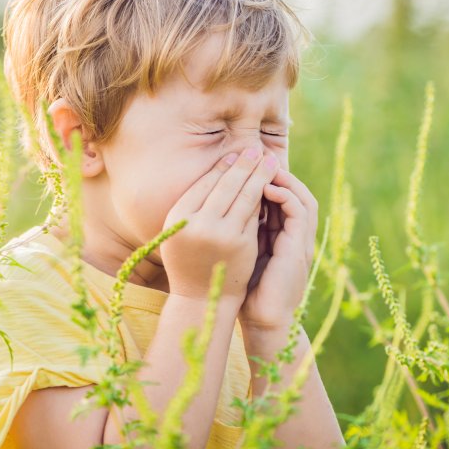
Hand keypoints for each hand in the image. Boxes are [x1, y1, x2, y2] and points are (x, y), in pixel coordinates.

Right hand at [160, 148, 280, 303]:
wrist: (200, 299)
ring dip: (259, 175)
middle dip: (244, 164)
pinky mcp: (242, 244)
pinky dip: (263, 198)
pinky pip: (254, 214)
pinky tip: (271, 185)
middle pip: (226, 185)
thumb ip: (194, 205)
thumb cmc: (188, 260)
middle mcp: (198, 223)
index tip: (235, 154)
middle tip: (256, 149)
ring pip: (244, 196)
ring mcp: (222, 234)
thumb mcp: (180, 231)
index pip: (205, 183)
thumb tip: (220, 168)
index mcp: (177, 217)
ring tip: (269, 161)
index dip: (222, 167)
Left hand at [239, 167, 317, 332]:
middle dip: (276, 172)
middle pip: (295, 192)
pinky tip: (266, 188)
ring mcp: (301, 242)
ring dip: (284, 179)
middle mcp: (295, 236)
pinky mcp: (300, 248)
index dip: (266, 178)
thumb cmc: (246, 290)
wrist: (262, 321)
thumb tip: (217, 207)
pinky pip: (300, 212)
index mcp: (282, 236)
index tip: (245, 164)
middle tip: (256, 155)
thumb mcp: (242, 253)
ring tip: (262, 166)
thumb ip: (240, 231)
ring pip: (302, 197)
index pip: (281, 197)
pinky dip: (285, 196)